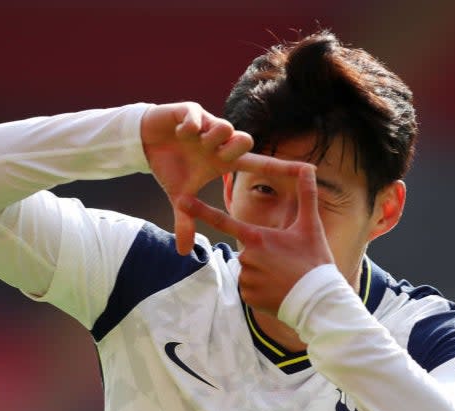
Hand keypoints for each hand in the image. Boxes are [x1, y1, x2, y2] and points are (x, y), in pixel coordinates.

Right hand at [141, 102, 303, 254]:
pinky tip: (181, 133)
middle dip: (235, 149)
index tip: (307, 170)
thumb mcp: (179, 196)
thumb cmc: (169, 167)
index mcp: (223, 160)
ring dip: (213, 138)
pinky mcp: (190, 112)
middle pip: (245, 141)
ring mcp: (207, 125)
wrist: (146, 142)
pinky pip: (198, 116)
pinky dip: (190, 126)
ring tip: (196, 142)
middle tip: (217, 156)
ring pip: (225, 127)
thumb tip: (184, 253)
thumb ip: (186, 220)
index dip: (281, 168)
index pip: (259, 164)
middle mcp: (220, 143)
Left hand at [179, 165, 333, 313]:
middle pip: (246, 251)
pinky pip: (249, 289)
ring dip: (262, 273)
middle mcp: (246, 257)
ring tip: (284, 278)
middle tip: (285, 264)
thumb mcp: (311, 226)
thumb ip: (306, 195)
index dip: (200, 210)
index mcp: (257, 237)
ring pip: (248, 270)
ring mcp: (245, 279)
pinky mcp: (247, 297)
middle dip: (263, 255)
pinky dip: (262, 289)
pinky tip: (277, 291)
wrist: (319, 301)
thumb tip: (310, 168)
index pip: (223, 221)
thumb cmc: (314, 261)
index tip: (180, 200)